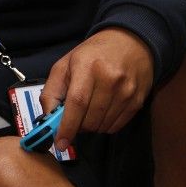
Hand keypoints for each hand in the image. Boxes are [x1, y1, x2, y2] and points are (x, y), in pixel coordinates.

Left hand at [40, 27, 153, 150]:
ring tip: (87, 111)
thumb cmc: (91, 55)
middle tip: (72, 120)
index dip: (67, 126)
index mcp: (87, 67)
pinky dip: (104, 126)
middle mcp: (110, 79)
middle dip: (77, 127)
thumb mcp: (64, 65)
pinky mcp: (138, 100)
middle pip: (90, 118)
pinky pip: (117, 125)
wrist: (130, 43)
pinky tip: (101, 112)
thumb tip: (48, 118)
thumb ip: (52, 91)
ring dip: (90, 127)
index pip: (77, 103)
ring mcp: (127, 91)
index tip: (60, 143)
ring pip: (103, 125)